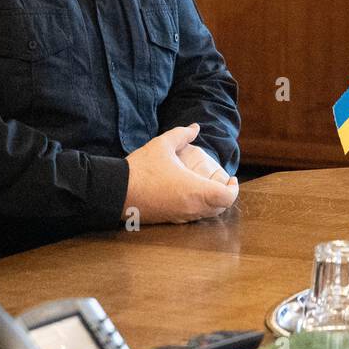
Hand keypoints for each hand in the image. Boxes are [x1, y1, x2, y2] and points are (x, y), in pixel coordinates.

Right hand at [124, 123, 239, 223]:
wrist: (115, 191)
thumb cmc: (141, 168)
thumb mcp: (163, 145)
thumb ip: (182, 134)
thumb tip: (196, 127)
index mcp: (194, 190)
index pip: (227, 197)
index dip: (233, 188)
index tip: (232, 178)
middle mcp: (190, 207)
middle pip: (220, 208)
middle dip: (225, 195)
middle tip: (222, 183)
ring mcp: (180, 216)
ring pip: (206, 215)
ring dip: (212, 203)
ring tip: (208, 187)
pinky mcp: (169, 220)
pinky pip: (192, 217)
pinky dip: (199, 208)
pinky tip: (190, 194)